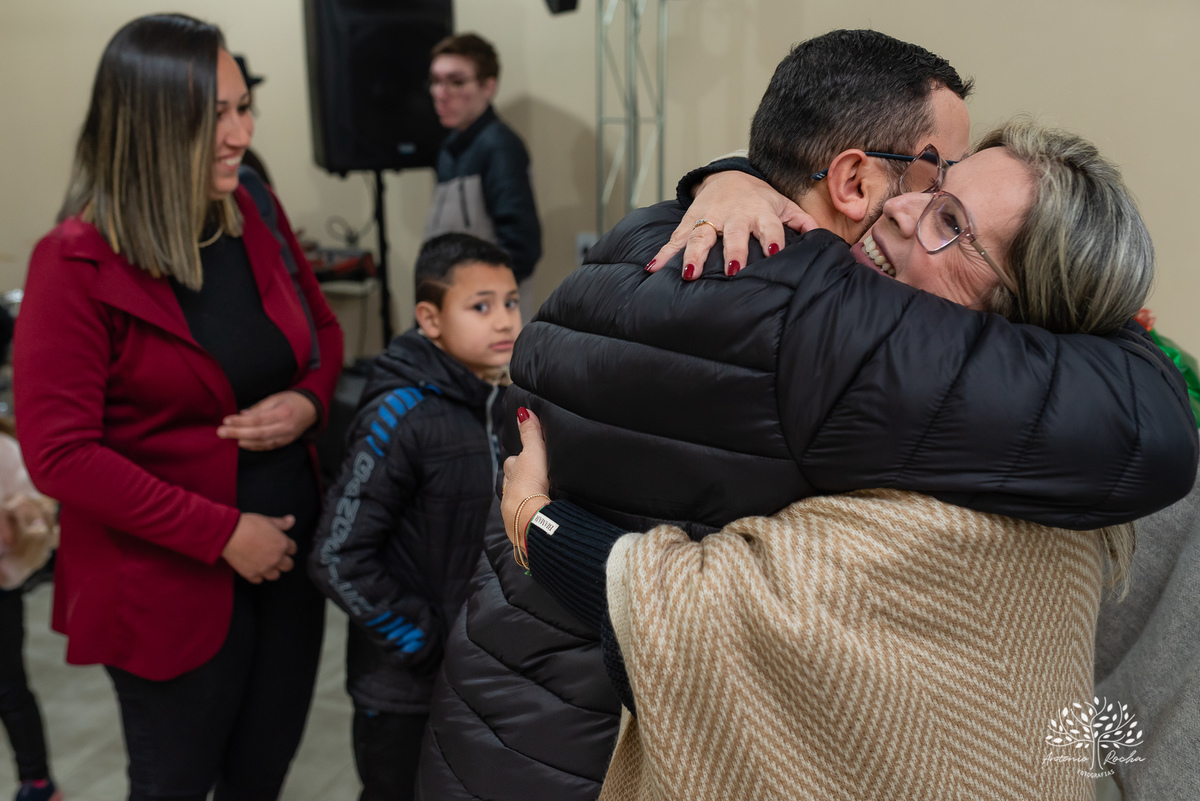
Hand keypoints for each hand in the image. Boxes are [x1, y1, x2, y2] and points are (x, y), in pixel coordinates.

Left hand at [217, 391, 317, 450]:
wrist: (311, 410)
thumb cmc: (291, 401)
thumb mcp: (275, 398)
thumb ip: (259, 408)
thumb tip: (242, 415)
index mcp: (283, 413)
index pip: (258, 419)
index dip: (241, 421)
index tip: (226, 420)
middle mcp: (285, 427)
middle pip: (258, 433)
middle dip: (237, 433)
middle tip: (221, 432)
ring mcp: (286, 437)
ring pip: (262, 442)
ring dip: (244, 441)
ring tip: (229, 438)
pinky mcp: (285, 443)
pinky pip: (268, 447)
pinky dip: (254, 446)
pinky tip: (242, 443)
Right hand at [221, 513, 296, 582]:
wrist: (229, 535)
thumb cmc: (248, 525)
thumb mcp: (267, 520)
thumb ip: (281, 523)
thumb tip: (291, 520)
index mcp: (282, 544)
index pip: (293, 550)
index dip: (288, 547)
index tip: (282, 545)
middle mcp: (276, 558)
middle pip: (288, 565)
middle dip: (284, 561)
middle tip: (276, 555)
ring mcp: (264, 568)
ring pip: (275, 575)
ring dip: (272, 570)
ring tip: (266, 563)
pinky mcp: (251, 574)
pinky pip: (259, 580)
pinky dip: (258, 575)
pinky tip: (255, 568)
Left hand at [501, 407, 550, 548]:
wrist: (529, 517)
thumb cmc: (531, 484)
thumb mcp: (534, 452)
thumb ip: (530, 433)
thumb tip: (522, 411)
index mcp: (513, 473)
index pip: (512, 463)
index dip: (518, 460)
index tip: (523, 458)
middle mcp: (509, 491)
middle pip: (511, 483)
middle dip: (518, 480)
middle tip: (529, 478)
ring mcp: (513, 510)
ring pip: (515, 501)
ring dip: (523, 499)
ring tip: (533, 499)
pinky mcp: (521, 527)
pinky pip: (523, 519)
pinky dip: (529, 516)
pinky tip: (536, 518)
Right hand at [647, 171, 818, 279]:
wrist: (728, 176)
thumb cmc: (759, 198)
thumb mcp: (783, 205)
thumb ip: (801, 221)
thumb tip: (824, 238)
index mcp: (760, 212)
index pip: (770, 228)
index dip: (773, 240)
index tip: (775, 255)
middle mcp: (734, 215)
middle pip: (734, 234)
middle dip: (733, 250)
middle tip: (733, 270)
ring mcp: (709, 218)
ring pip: (701, 237)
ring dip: (695, 255)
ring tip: (690, 274)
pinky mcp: (690, 222)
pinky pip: (675, 240)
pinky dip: (662, 254)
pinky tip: (651, 269)